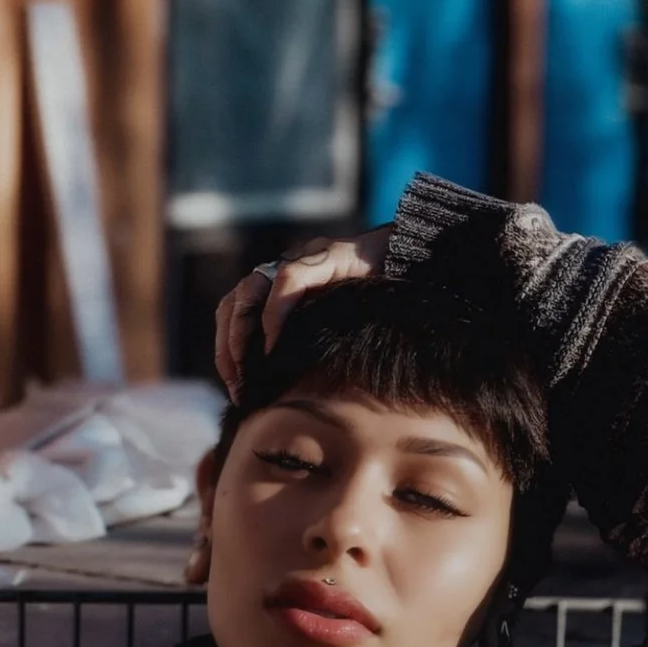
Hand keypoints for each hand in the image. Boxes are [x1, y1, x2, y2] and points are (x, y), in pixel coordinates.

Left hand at [214, 229, 391, 396]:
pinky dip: (275, 315)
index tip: (235, 388)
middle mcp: (287, 268)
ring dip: (242, 332)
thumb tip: (289, 390)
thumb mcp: (338, 329)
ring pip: (248, 290)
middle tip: (237, 385)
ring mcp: (305, 259)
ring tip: (252, 367)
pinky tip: (276, 345)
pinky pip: (288, 282)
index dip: (227, 350)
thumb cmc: (384, 302)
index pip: (235, 314)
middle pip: (232, 303)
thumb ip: (310, 347)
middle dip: (228, 347)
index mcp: (283, 286)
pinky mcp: (327, 255)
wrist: (420, 262)